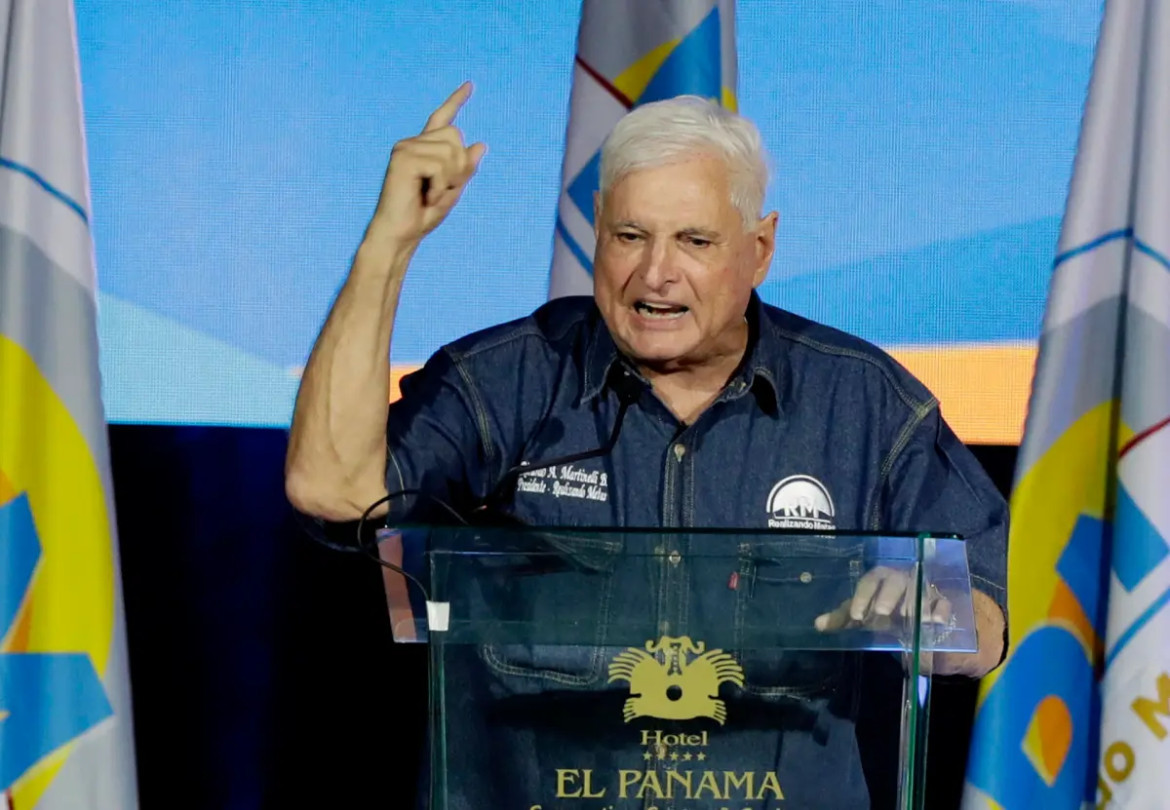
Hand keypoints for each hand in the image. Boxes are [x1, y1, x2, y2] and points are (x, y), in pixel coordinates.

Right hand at [366, 82, 486, 250]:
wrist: (401, 234)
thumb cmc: (422, 216)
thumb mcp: (452, 190)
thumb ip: (465, 168)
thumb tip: (480, 144)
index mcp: (424, 149)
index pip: (442, 118)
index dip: (456, 101)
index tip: (470, 85)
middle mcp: (412, 143)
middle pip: (456, 136)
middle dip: (459, 167)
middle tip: (441, 190)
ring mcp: (405, 148)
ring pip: (451, 152)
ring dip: (449, 180)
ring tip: (431, 195)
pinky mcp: (403, 158)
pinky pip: (440, 166)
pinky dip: (440, 186)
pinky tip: (425, 197)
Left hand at [813, 566, 951, 633]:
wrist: (919, 614)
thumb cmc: (886, 609)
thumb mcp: (865, 614)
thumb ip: (843, 618)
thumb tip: (818, 625)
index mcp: (881, 579)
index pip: (870, 581)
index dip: (862, 596)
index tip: (856, 615)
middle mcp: (902, 579)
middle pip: (896, 581)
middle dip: (888, 595)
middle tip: (882, 613)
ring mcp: (924, 589)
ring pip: (921, 589)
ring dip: (915, 603)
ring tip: (910, 618)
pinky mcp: (942, 601)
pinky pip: (944, 602)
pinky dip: (942, 610)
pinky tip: (936, 621)